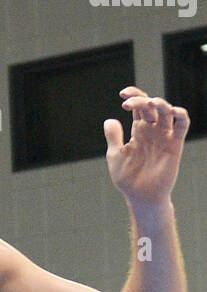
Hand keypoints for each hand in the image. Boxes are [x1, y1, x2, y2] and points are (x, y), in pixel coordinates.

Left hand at [104, 87, 188, 209]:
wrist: (140, 196)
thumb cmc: (127, 178)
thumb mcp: (115, 154)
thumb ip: (114, 137)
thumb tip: (110, 119)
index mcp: (138, 130)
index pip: (140, 106)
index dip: (134, 95)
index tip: (122, 94)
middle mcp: (152, 130)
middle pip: (151, 105)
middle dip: (141, 99)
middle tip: (128, 103)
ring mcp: (164, 136)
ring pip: (167, 112)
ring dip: (161, 103)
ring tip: (150, 102)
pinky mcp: (175, 145)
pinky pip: (182, 126)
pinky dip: (181, 115)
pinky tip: (173, 110)